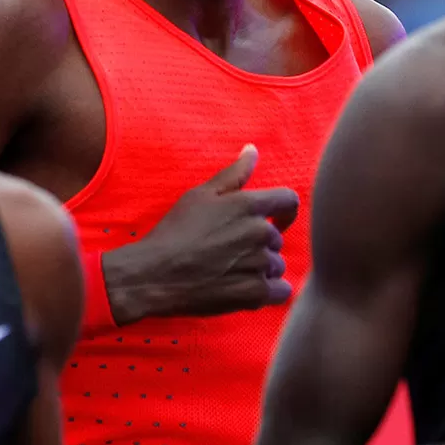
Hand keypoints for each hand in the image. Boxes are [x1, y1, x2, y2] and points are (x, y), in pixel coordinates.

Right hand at [105, 145, 299, 322]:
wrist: (154, 274)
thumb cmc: (174, 232)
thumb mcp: (200, 195)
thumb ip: (233, 173)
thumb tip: (253, 150)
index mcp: (248, 205)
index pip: (289, 201)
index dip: (285, 211)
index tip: (275, 219)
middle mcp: (259, 233)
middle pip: (277, 238)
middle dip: (260, 244)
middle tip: (230, 252)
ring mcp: (259, 264)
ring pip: (276, 265)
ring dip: (262, 269)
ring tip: (232, 272)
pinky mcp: (255, 293)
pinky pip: (281, 291)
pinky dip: (269, 291)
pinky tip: (246, 289)